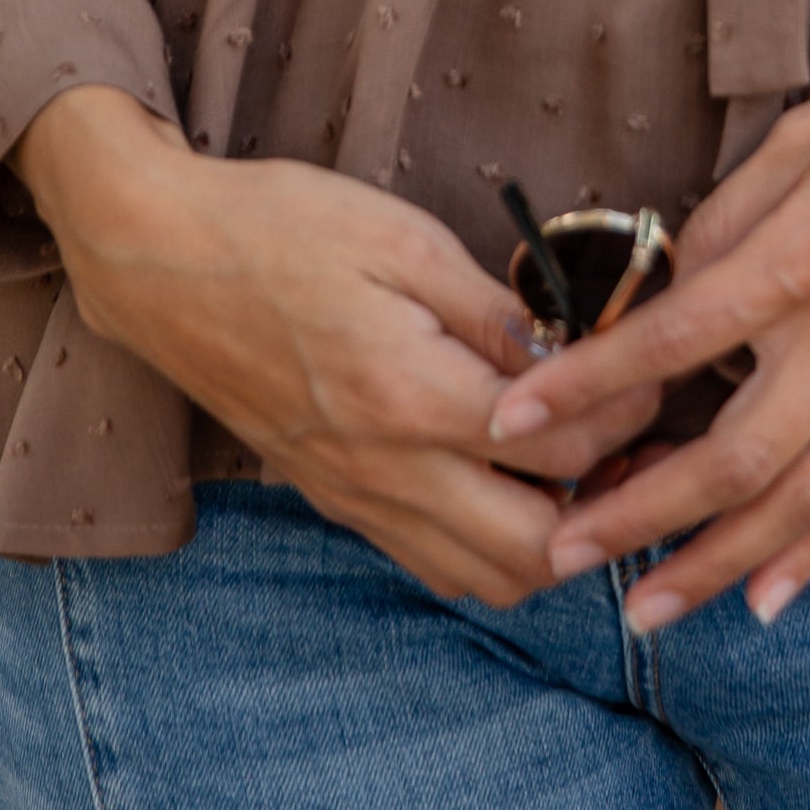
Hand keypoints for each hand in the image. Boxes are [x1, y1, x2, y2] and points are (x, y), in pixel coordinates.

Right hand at [12, 87, 660, 606]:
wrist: (157, 261)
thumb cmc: (279, 229)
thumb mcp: (402, 240)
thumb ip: (495, 311)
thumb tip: (575, 351)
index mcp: (410, 398)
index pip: (563, 451)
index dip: (628, 419)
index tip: (652, 373)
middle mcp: (384, 470)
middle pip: (534, 556)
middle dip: (607, 514)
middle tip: (638, 449)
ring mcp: (355, 496)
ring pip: (483, 579)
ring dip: (551, 544)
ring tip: (585, 473)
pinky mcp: (334, 499)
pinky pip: (432, 561)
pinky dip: (489, 546)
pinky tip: (512, 483)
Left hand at [485, 0, 809, 632]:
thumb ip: (734, 218)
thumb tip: (669, 288)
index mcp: (809, 257)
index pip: (672, 342)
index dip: (584, 388)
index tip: (513, 420)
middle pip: (728, 459)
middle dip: (636, 518)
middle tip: (560, 553)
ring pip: (795, 502)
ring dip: (712, 565)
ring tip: (646, 612)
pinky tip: (764, 597)